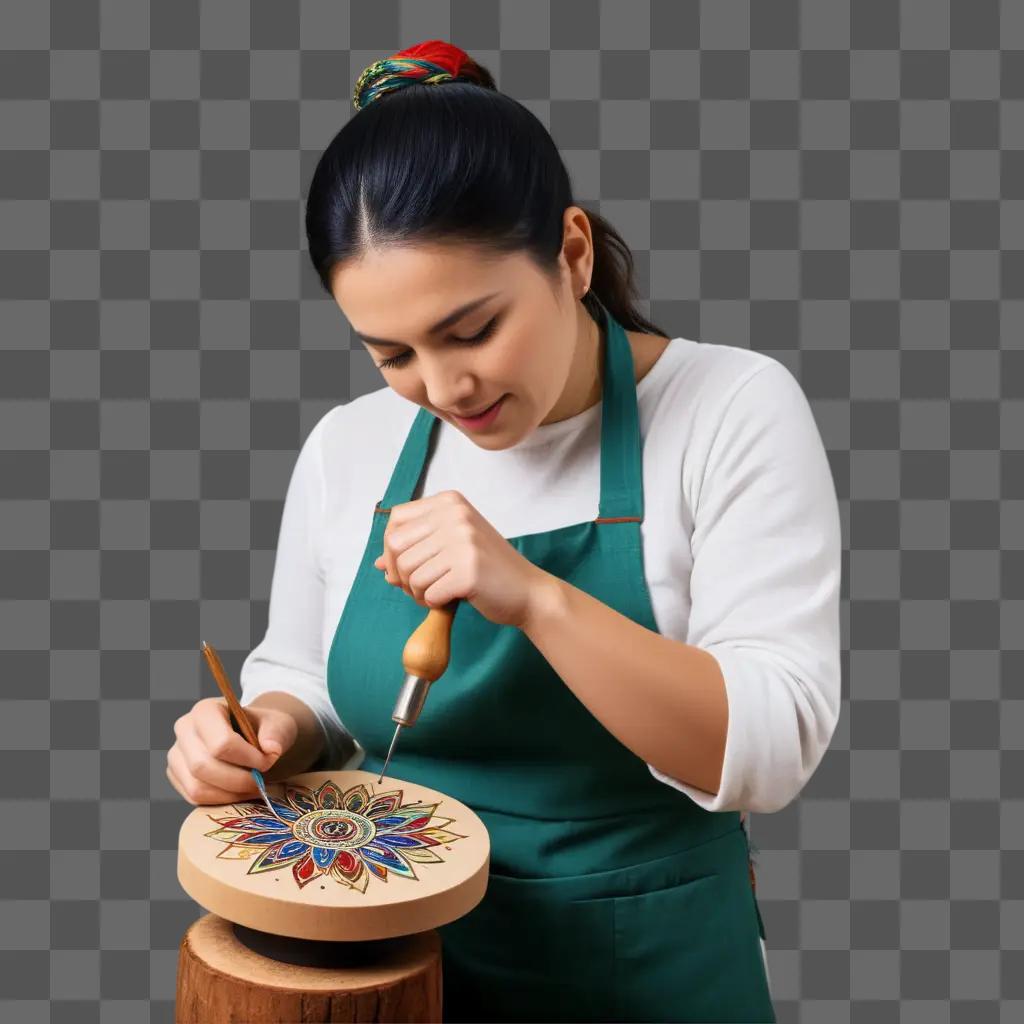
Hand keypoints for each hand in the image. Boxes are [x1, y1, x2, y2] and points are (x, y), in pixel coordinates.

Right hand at [165, 697, 297, 805]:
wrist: (251, 733)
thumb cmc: (261, 727)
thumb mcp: (277, 723)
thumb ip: (277, 733)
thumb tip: (271, 749)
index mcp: (206, 710)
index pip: (221, 743)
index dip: (247, 759)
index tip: (267, 762)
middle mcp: (184, 729)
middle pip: (204, 766)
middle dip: (238, 780)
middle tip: (260, 781)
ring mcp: (176, 753)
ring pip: (197, 787)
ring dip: (229, 794)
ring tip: (251, 787)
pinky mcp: (176, 774)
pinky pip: (194, 797)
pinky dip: (219, 800)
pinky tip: (238, 792)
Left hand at [373, 489, 550, 628]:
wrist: (528, 591)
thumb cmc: (488, 570)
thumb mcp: (452, 548)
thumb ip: (417, 549)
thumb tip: (379, 563)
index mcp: (450, 502)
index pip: (395, 521)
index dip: (391, 549)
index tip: (403, 568)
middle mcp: (455, 515)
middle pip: (395, 547)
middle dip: (399, 574)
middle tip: (419, 587)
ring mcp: (463, 541)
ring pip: (408, 572)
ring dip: (416, 591)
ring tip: (437, 593)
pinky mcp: (469, 571)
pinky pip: (427, 592)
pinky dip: (434, 602)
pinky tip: (451, 599)